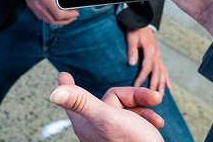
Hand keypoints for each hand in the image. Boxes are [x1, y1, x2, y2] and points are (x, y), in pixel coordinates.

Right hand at [17, 0, 79, 24]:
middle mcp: (39, 5)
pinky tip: (52, 14)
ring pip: (46, 20)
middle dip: (65, 21)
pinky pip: (40, 16)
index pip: (60, 15)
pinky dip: (48, 17)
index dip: (70, 16)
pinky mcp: (30, 4)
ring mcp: (34, 5)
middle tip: (72, 17)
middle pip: (53, 21)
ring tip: (63, 17)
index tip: (75, 14)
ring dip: (56, 21)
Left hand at [49, 72, 164, 141]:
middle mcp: (98, 126)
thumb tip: (54, 94)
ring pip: (128, 107)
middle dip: (136, 96)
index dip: (69, 86)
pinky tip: (158, 124)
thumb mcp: (106, 117)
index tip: (63, 76)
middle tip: (154, 99)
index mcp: (87, 121)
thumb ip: (82, 102)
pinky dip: (148, 118)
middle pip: (114, 97)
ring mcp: (113, 131)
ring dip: (145, 109)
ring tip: (157, 120)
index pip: (75, 98)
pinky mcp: (127, 136)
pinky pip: (136, 119)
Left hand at [125, 27, 168, 92]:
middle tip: (152, 99)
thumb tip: (132, 64)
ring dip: (162, 85)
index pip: (146, 68)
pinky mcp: (158, 57)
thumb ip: (132, 50)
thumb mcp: (131, 37)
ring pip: (162, 73)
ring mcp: (159, 56)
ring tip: (161, 97)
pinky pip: (164, 70)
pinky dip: (166, 79)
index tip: (136, 87)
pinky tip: (168, 88)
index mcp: (150, 51)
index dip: (141, 78)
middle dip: (154, 86)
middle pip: (157, 73)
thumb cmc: (135, 29)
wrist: (141, 22)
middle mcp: (157, 55)